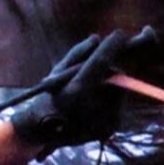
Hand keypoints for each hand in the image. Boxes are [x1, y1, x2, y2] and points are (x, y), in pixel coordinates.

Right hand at [6, 30, 142, 151]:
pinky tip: (94, 104)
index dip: (111, 47)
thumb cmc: (50, 96)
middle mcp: (93, 108)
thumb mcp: (58, 71)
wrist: (44, 131)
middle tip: (103, 65)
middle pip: (114, 77)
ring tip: (91, 91)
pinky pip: (118, 105)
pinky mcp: (110, 128)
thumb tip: (97, 38)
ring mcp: (103, 121)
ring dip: (110, 84)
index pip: (100, 63)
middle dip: (110, 68)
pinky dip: (110, 99)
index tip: (119, 34)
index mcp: (77, 91)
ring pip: (118, 90)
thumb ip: (78, 53)